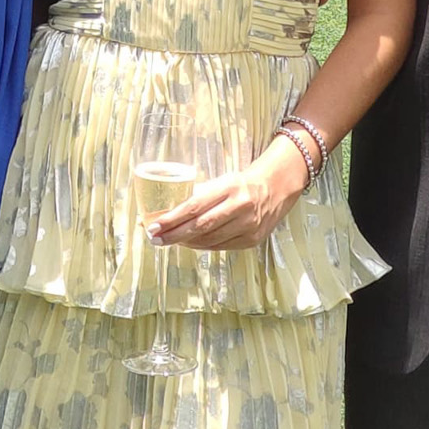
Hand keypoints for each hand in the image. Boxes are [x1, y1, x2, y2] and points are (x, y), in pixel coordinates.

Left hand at [149, 141, 307, 250]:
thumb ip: (200, 194)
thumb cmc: (242, 183)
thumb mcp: (222, 181)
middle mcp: (240, 207)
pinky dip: (201, 246)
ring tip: (168, 240)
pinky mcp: (252, 240)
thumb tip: (167, 208)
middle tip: (154, 238)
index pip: (194, 206)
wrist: (276, 188)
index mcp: (229, 187)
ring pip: (209, 240)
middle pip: (200, 226)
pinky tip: (189, 243)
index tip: (153, 225)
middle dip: (173, 234)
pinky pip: (220, 247)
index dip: (171, 219)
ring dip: (185, 242)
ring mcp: (248, 226)